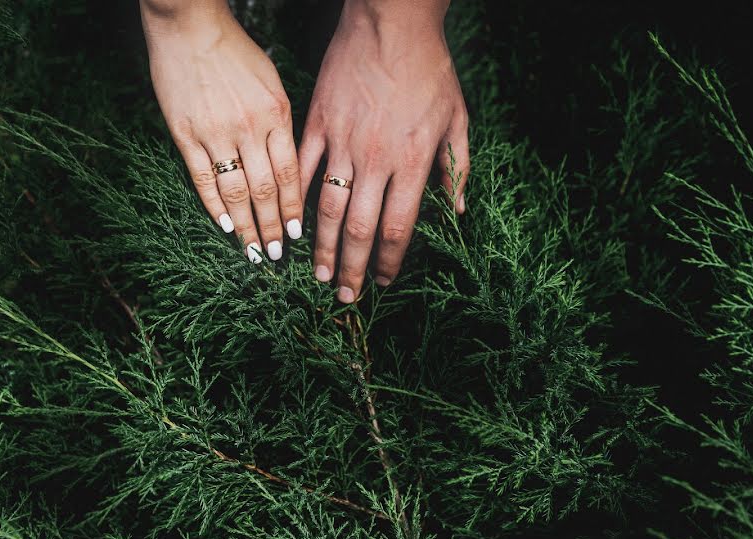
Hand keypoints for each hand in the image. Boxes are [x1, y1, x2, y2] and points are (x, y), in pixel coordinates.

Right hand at [141, 0, 301, 262]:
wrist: (189, 26)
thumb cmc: (234, 52)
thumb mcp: (271, 82)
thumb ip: (280, 123)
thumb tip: (288, 164)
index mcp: (276, 113)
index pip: (291, 173)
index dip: (295, 208)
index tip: (299, 235)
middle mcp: (249, 127)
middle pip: (266, 190)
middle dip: (274, 227)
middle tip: (277, 255)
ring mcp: (216, 132)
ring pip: (236, 191)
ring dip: (247, 226)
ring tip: (252, 252)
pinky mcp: (185, 133)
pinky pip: (202, 179)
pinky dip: (215, 206)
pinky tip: (224, 226)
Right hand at [298, 0, 469, 300]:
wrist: (392, 22)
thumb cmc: (430, 69)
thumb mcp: (457, 118)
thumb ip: (456, 167)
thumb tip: (457, 211)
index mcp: (413, 161)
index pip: (399, 227)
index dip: (390, 261)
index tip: (385, 282)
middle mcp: (376, 159)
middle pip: (361, 229)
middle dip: (354, 268)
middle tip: (345, 296)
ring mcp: (343, 142)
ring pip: (328, 208)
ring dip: (323, 248)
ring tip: (318, 275)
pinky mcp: (318, 123)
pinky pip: (305, 169)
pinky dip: (299, 200)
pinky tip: (295, 225)